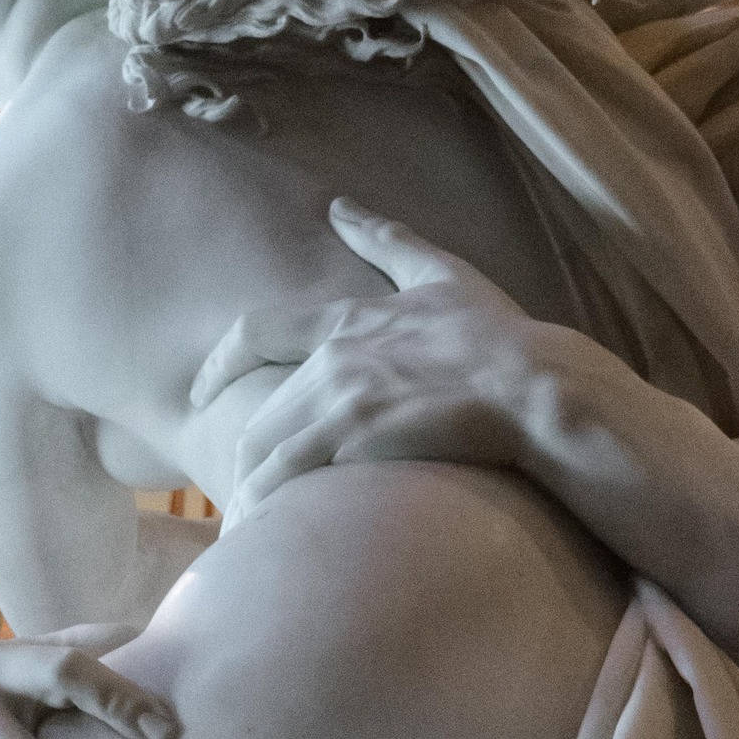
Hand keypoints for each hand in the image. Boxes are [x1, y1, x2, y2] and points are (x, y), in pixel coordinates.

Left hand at [190, 202, 611, 522]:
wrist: (536, 387)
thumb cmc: (501, 336)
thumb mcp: (441, 273)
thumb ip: (389, 241)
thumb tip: (342, 206)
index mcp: (348, 320)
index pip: (256, 332)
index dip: (219, 365)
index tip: (202, 390)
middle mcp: (333, 358)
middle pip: (259, 412)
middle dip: (244, 456)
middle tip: (237, 492)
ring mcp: (341, 398)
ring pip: (266, 449)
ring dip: (253, 490)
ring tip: (250, 527)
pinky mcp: (354, 438)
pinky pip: (288, 477)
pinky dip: (269, 505)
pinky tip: (265, 532)